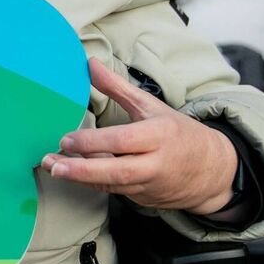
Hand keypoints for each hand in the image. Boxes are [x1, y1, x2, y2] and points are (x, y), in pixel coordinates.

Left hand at [40, 58, 237, 214]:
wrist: (211, 171)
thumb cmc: (178, 133)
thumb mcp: (151, 106)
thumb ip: (117, 88)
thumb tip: (90, 64)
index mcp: (160, 135)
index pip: (123, 140)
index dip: (93, 142)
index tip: (66, 139)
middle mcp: (155, 163)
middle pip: (116, 171)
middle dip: (81, 170)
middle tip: (51, 164)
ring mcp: (149, 185)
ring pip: (111, 185)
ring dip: (80, 178)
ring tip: (53, 168)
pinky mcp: (144, 199)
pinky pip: (114, 192)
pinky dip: (92, 184)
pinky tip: (71, 174)